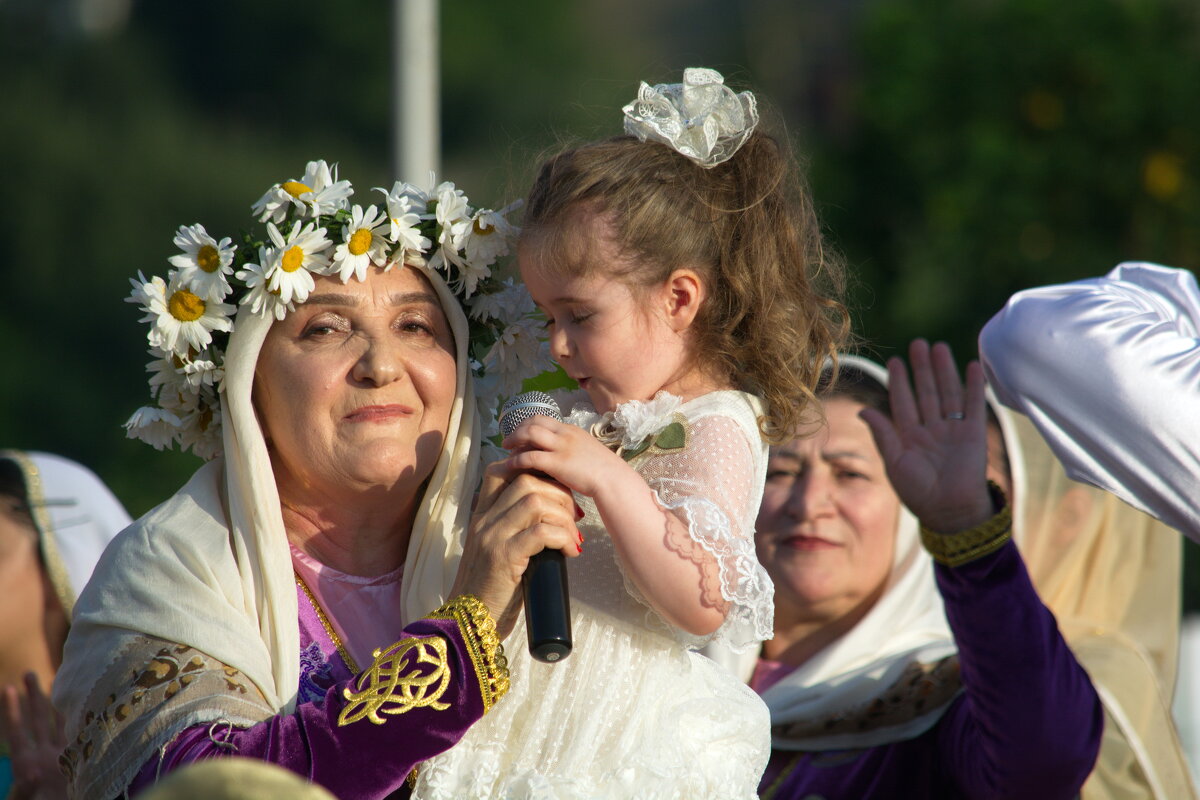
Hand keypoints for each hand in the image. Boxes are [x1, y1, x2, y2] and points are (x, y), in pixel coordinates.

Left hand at [1, 673, 67, 799]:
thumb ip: (26, 790)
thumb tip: (32, 775)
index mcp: (26, 763)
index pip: (17, 732)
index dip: (12, 711)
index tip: (8, 689)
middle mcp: (42, 755)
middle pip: (36, 720)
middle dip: (33, 696)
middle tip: (28, 673)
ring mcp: (58, 756)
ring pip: (56, 723)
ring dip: (55, 702)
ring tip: (54, 679)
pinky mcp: (76, 760)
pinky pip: (76, 734)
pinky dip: (79, 718)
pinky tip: (85, 702)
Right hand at [450, 460, 580, 637]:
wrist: (468, 624)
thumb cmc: (491, 590)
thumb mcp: (497, 550)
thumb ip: (515, 528)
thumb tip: (553, 515)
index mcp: (482, 515)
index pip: (501, 470)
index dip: (533, 469)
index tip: (556, 489)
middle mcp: (484, 520)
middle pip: (526, 479)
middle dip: (559, 492)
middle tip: (573, 516)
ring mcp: (492, 537)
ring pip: (535, 500)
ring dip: (563, 515)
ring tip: (573, 537)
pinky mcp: (503, 558)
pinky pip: (541, 532)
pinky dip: (563, 537)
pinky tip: (570, 551)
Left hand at [502, 415, 630, 498]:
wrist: (613, 479)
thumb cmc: (603, 470)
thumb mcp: (586, 450)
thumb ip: (572, 446)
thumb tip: (560, 451)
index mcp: (571, 430)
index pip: (542, 419)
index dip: (526, 424)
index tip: (519, 433)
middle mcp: (564, 434)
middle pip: (533, 422)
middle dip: (517, 429)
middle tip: (508, 441)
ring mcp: (561, 447)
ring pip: (529, 434)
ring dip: (514, 440)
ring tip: (506, 450)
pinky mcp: (557, 463)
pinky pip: (530, 457)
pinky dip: (517, 459)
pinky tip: (510, 465)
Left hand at [859, 340, 994, 533]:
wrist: (950, 512)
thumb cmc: (918, 493)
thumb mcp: (894, 463)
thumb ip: (883, 434)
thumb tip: (862, 411)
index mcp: (909, 437)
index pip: (903, 402)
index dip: (899, 382)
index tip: (895, 361)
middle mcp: (931, 430)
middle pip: (925, 392)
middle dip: (922, 369)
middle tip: (918, 343)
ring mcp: (953, 430)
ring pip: (947, 393)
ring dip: (944, 371)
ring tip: (939, 347)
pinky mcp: (974, 434)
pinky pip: (973, 406)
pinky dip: (973, 387)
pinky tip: (971, 366)